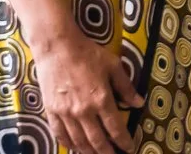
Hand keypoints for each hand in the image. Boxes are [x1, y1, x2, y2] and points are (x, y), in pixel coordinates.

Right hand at [33, 28, 141, 153]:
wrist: (57, 48)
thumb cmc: (88, 54)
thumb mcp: (113, 66)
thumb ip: (126, 87)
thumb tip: (139, 103)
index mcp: (101, 99)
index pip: (115, 128)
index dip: (123, 141)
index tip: (129, 148)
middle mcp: (83, 111)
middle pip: (97, 140)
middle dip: (107, 152)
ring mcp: (66, 113)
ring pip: (78, 141)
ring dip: (89, 151)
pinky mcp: (51, 111)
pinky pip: (60, 134)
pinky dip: (68, 144)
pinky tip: (74, 148)